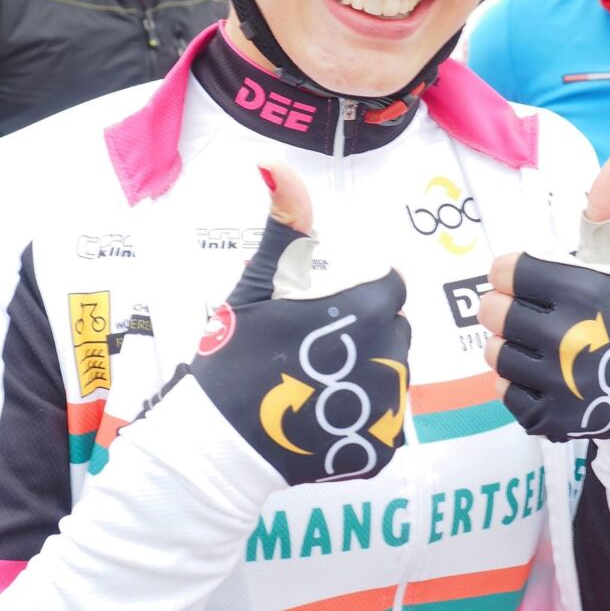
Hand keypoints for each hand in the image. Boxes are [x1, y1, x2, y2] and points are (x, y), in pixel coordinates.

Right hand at [188, 162, 410, 484]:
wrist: (216, 445)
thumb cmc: (234, 354)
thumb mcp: (260, 281)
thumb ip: (284, 221)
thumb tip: (273, 162)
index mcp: (370, 308)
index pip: (390, 287)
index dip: (356, 296)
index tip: (322, 313)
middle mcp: (392, 357)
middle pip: (394, 329)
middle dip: (363, 332)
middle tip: (313, 349)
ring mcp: (388, 408)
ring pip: (393, 373)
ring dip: (364, 372)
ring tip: (315, 382)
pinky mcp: (381, 448)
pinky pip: (384, 420)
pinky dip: (359, 417)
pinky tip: (321, 415)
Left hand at [479, 150, 609, 441]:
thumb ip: (607, 207)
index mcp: (579, 290)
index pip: (503, 271)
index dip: (512, 274)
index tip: (532, 281)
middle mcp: (568, 337)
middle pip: (490, 313)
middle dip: (508, 310)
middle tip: (537, 315)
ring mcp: (559, 383)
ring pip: (493, 353)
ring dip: (511, 348)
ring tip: (543, 346)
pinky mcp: (551, 418)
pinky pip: (503, 393)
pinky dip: (519, 386)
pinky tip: (547, 378)